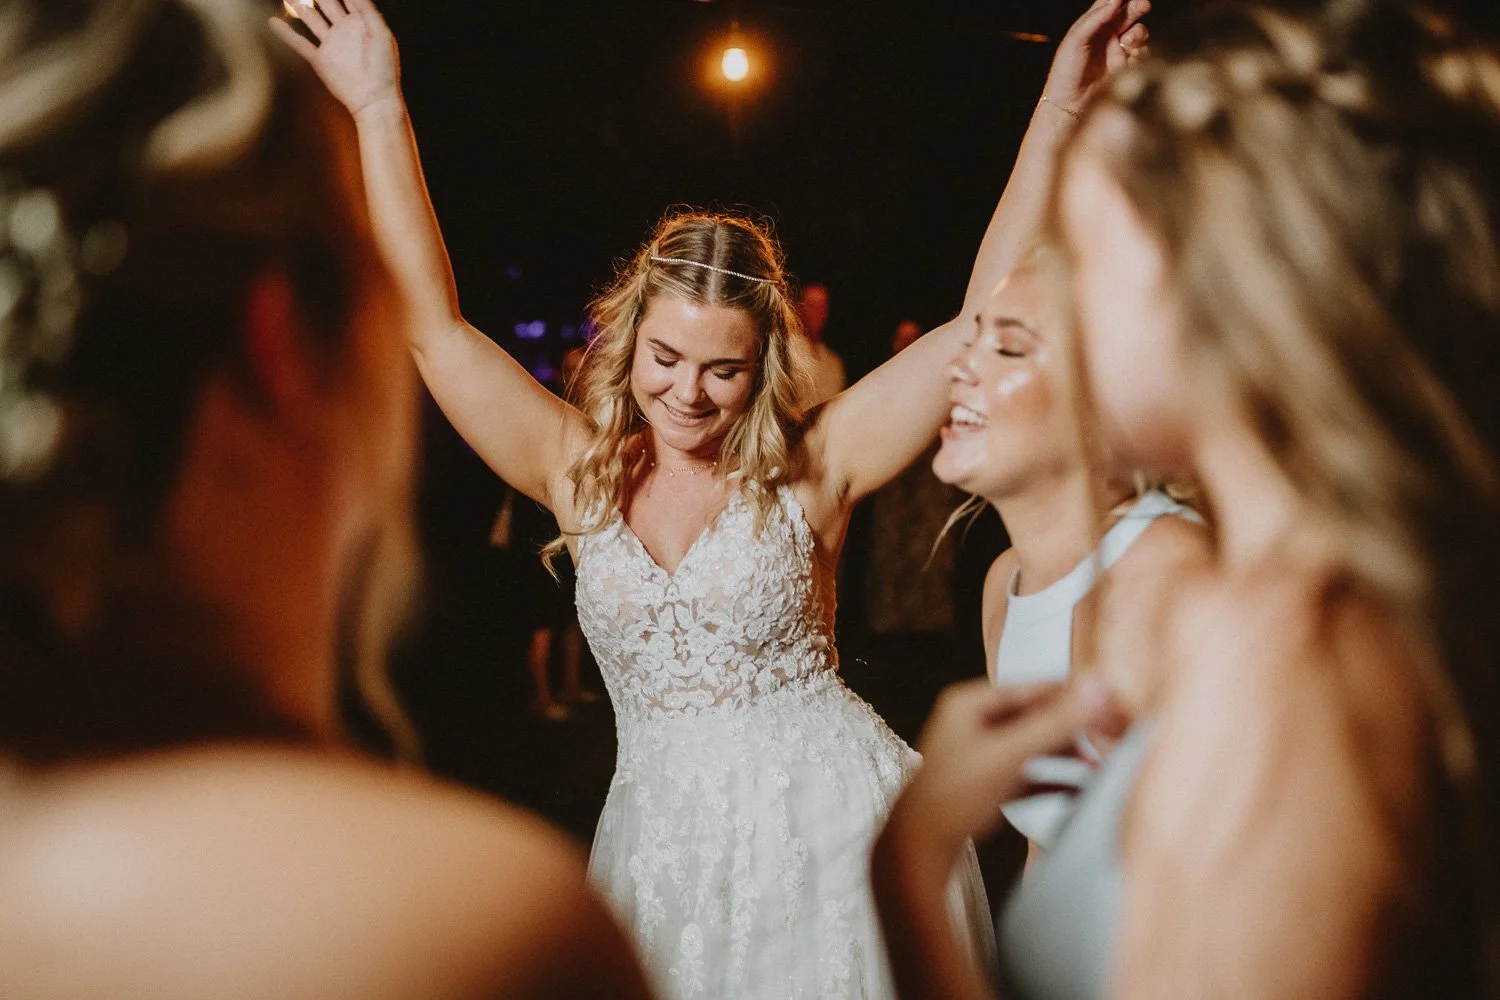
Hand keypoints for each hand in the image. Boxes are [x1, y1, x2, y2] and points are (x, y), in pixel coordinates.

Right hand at [271, 0, 400, 117]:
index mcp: (361, 22)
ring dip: (299, 5)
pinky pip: (299, 43)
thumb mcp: (380, 33)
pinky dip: (285, 33)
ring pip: (311, 18)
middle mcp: (344, 30)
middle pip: (326, 3)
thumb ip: (366, 9)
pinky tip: (273, 22)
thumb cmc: (383, 68)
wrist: (374, 99)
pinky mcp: (320, 60)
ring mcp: (331, 44)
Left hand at [886, 678, 1111, 863]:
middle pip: (1036, 717)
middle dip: (1073, 729)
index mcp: (970, 703)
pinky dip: (1055, 781)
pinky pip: (1030, 775)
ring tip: (1103, 766)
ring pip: (1036, 747)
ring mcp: (983, 754)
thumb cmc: (954, 794)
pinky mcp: (990, 784)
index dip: (1072, 693)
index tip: (1109, 698)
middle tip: (1112, 735)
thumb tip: (1096, 687)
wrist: (919, 848)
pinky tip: (1083, 791)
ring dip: (1068, 756)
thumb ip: (1053, 723)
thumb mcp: (1009, 753)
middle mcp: (975, 723)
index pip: (1032, 688)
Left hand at [1043, 0, 1151, 113]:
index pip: (1109, 4)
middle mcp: (1106, 36)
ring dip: (1138, 33)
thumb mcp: (1075, 40)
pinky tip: (1129, 56)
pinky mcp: (1126, 67)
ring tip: (1128, 40)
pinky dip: (1139, 51)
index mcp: (1092, 26)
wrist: (1069, 104)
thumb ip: (1095, 19)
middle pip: (1128, 14)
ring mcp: (1118, 51)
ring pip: (1138, 32)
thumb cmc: (1066, 72)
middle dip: (1137, 8)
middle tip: (1143, 5)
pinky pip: (1141, 53)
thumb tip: (1115, 0)